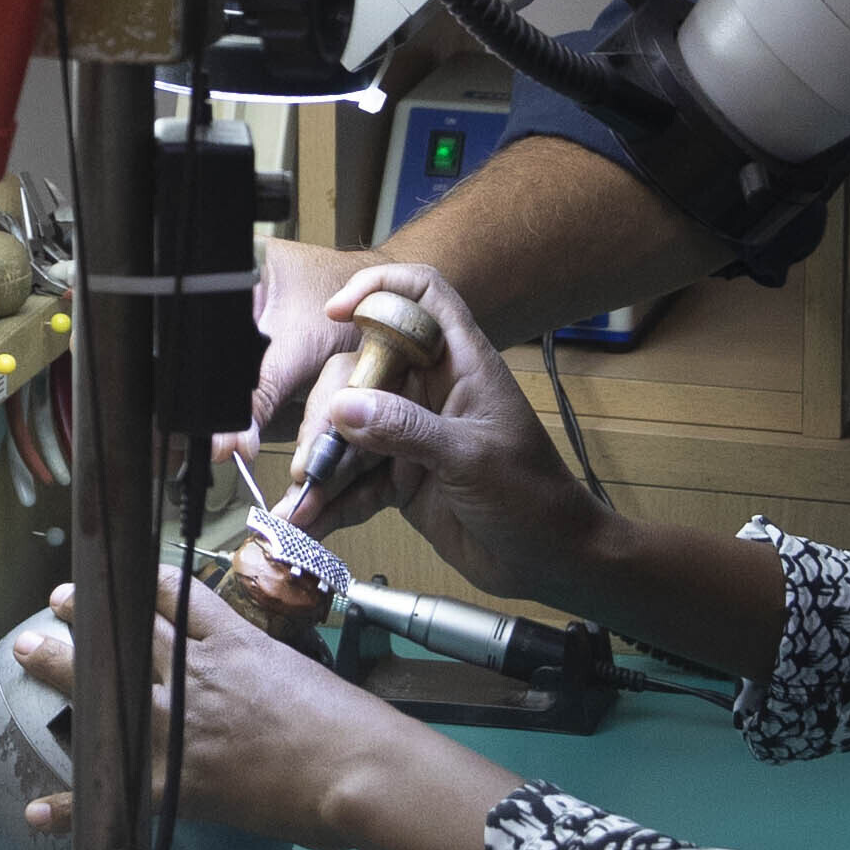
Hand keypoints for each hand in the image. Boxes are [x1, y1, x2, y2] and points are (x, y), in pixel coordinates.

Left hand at [9, 577, 486, 849]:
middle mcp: (195, 676)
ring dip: (60, 669)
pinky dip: (71, 805)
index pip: (173, 597)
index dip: (137, 584)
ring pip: (106, 691)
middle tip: (54, 604)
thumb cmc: (348, 725)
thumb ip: (269, 669)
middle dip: (83, 616)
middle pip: (125, 635)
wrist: (356, 767)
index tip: (116, 576)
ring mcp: (178, 727)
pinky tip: (38, 810)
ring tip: (28, 651)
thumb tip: (261, 675)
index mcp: (233, 644)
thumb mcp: (303, 674)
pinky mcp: (175, 781)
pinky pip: (111, 790)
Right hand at [281, 258, 605, 603]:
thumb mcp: (472, 458)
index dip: (380, 289)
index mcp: (460, 364)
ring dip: (321, 466)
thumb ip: (407, 430)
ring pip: (349, 430)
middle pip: (361, 372)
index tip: (337, 313)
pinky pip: (354, 479)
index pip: (422, 296)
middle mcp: (430, 391)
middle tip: (313, 459)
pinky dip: (331, 501)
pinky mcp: (400, 477)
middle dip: (329, 414)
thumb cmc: (534, 497)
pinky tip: (308, 522)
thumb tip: (342, 407)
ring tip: (299, 503)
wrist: (550, 560)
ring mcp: (411, 434)